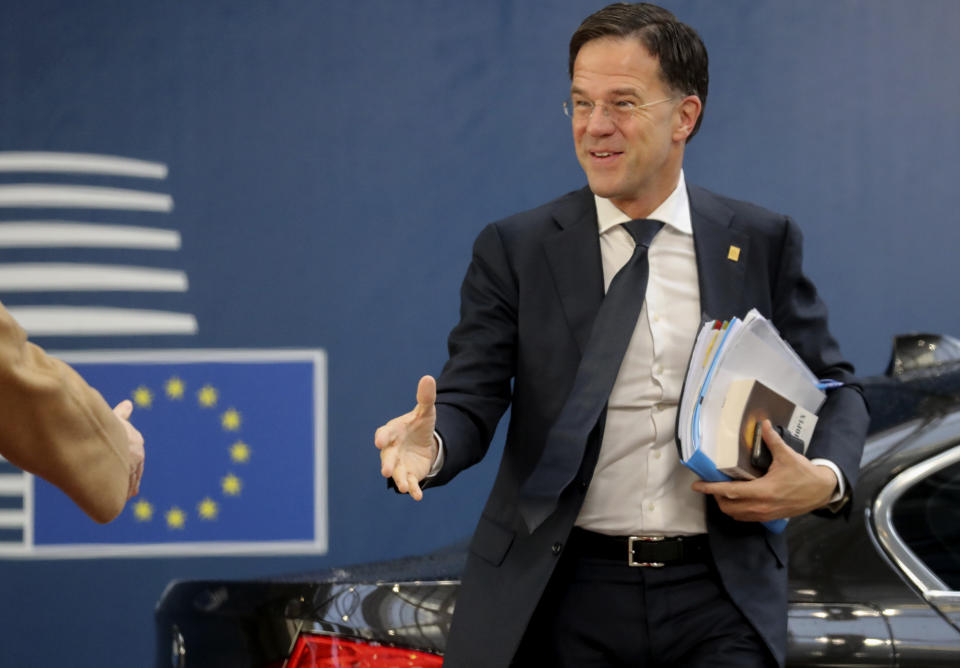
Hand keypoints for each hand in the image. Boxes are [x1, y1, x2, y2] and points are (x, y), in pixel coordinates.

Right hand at [113, 399, 144, 499]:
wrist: (106, 437)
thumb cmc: (106, 425)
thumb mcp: (114, 418)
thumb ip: (122, 414)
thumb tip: (128, 403)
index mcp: (136, 441)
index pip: (137, 455)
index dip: (133, 463)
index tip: (133, 469)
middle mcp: (137, 455)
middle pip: (135, 470)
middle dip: (131, 478)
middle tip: (133, 490)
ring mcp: (131, 467)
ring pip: (130, 481)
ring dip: (126, 489)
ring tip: (125, 497)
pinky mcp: (123, 478)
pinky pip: (123, 490)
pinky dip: (121, 495)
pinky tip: (118, 501)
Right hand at [374, 376, 439, 500]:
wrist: (423, 443)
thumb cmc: (419, 425)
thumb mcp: (426, 411)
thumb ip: (425, 397)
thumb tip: (428, 378)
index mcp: (393, 432)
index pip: (385, 434)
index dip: (383, 437)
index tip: (380, 441)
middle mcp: (392, 450)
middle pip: (387, 457)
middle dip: (387, 464)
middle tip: (386, 471)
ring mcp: (399, 464)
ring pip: (397, 474)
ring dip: (399, 480)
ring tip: (404, 487)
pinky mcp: (409, 475)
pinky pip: (409, 483)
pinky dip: (413, 490)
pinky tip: (417, 496)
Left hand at [691, 420, 836, 521]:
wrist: (822, 492)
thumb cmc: (805, 474)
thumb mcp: (788, 456)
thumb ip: (773, 440)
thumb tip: (763, 424)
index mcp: (763, 491)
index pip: (730, 492)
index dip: (711, 489)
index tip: (697, 486)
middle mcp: (761, 506)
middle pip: (728, 506)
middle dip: (715, 496)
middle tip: (711, 484)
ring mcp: (765, 514)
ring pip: (735, 514)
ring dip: (725, 504)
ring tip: (722, 491)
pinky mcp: (769, 518)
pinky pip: (745, 517)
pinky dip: (736, 510)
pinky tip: (737, 498)